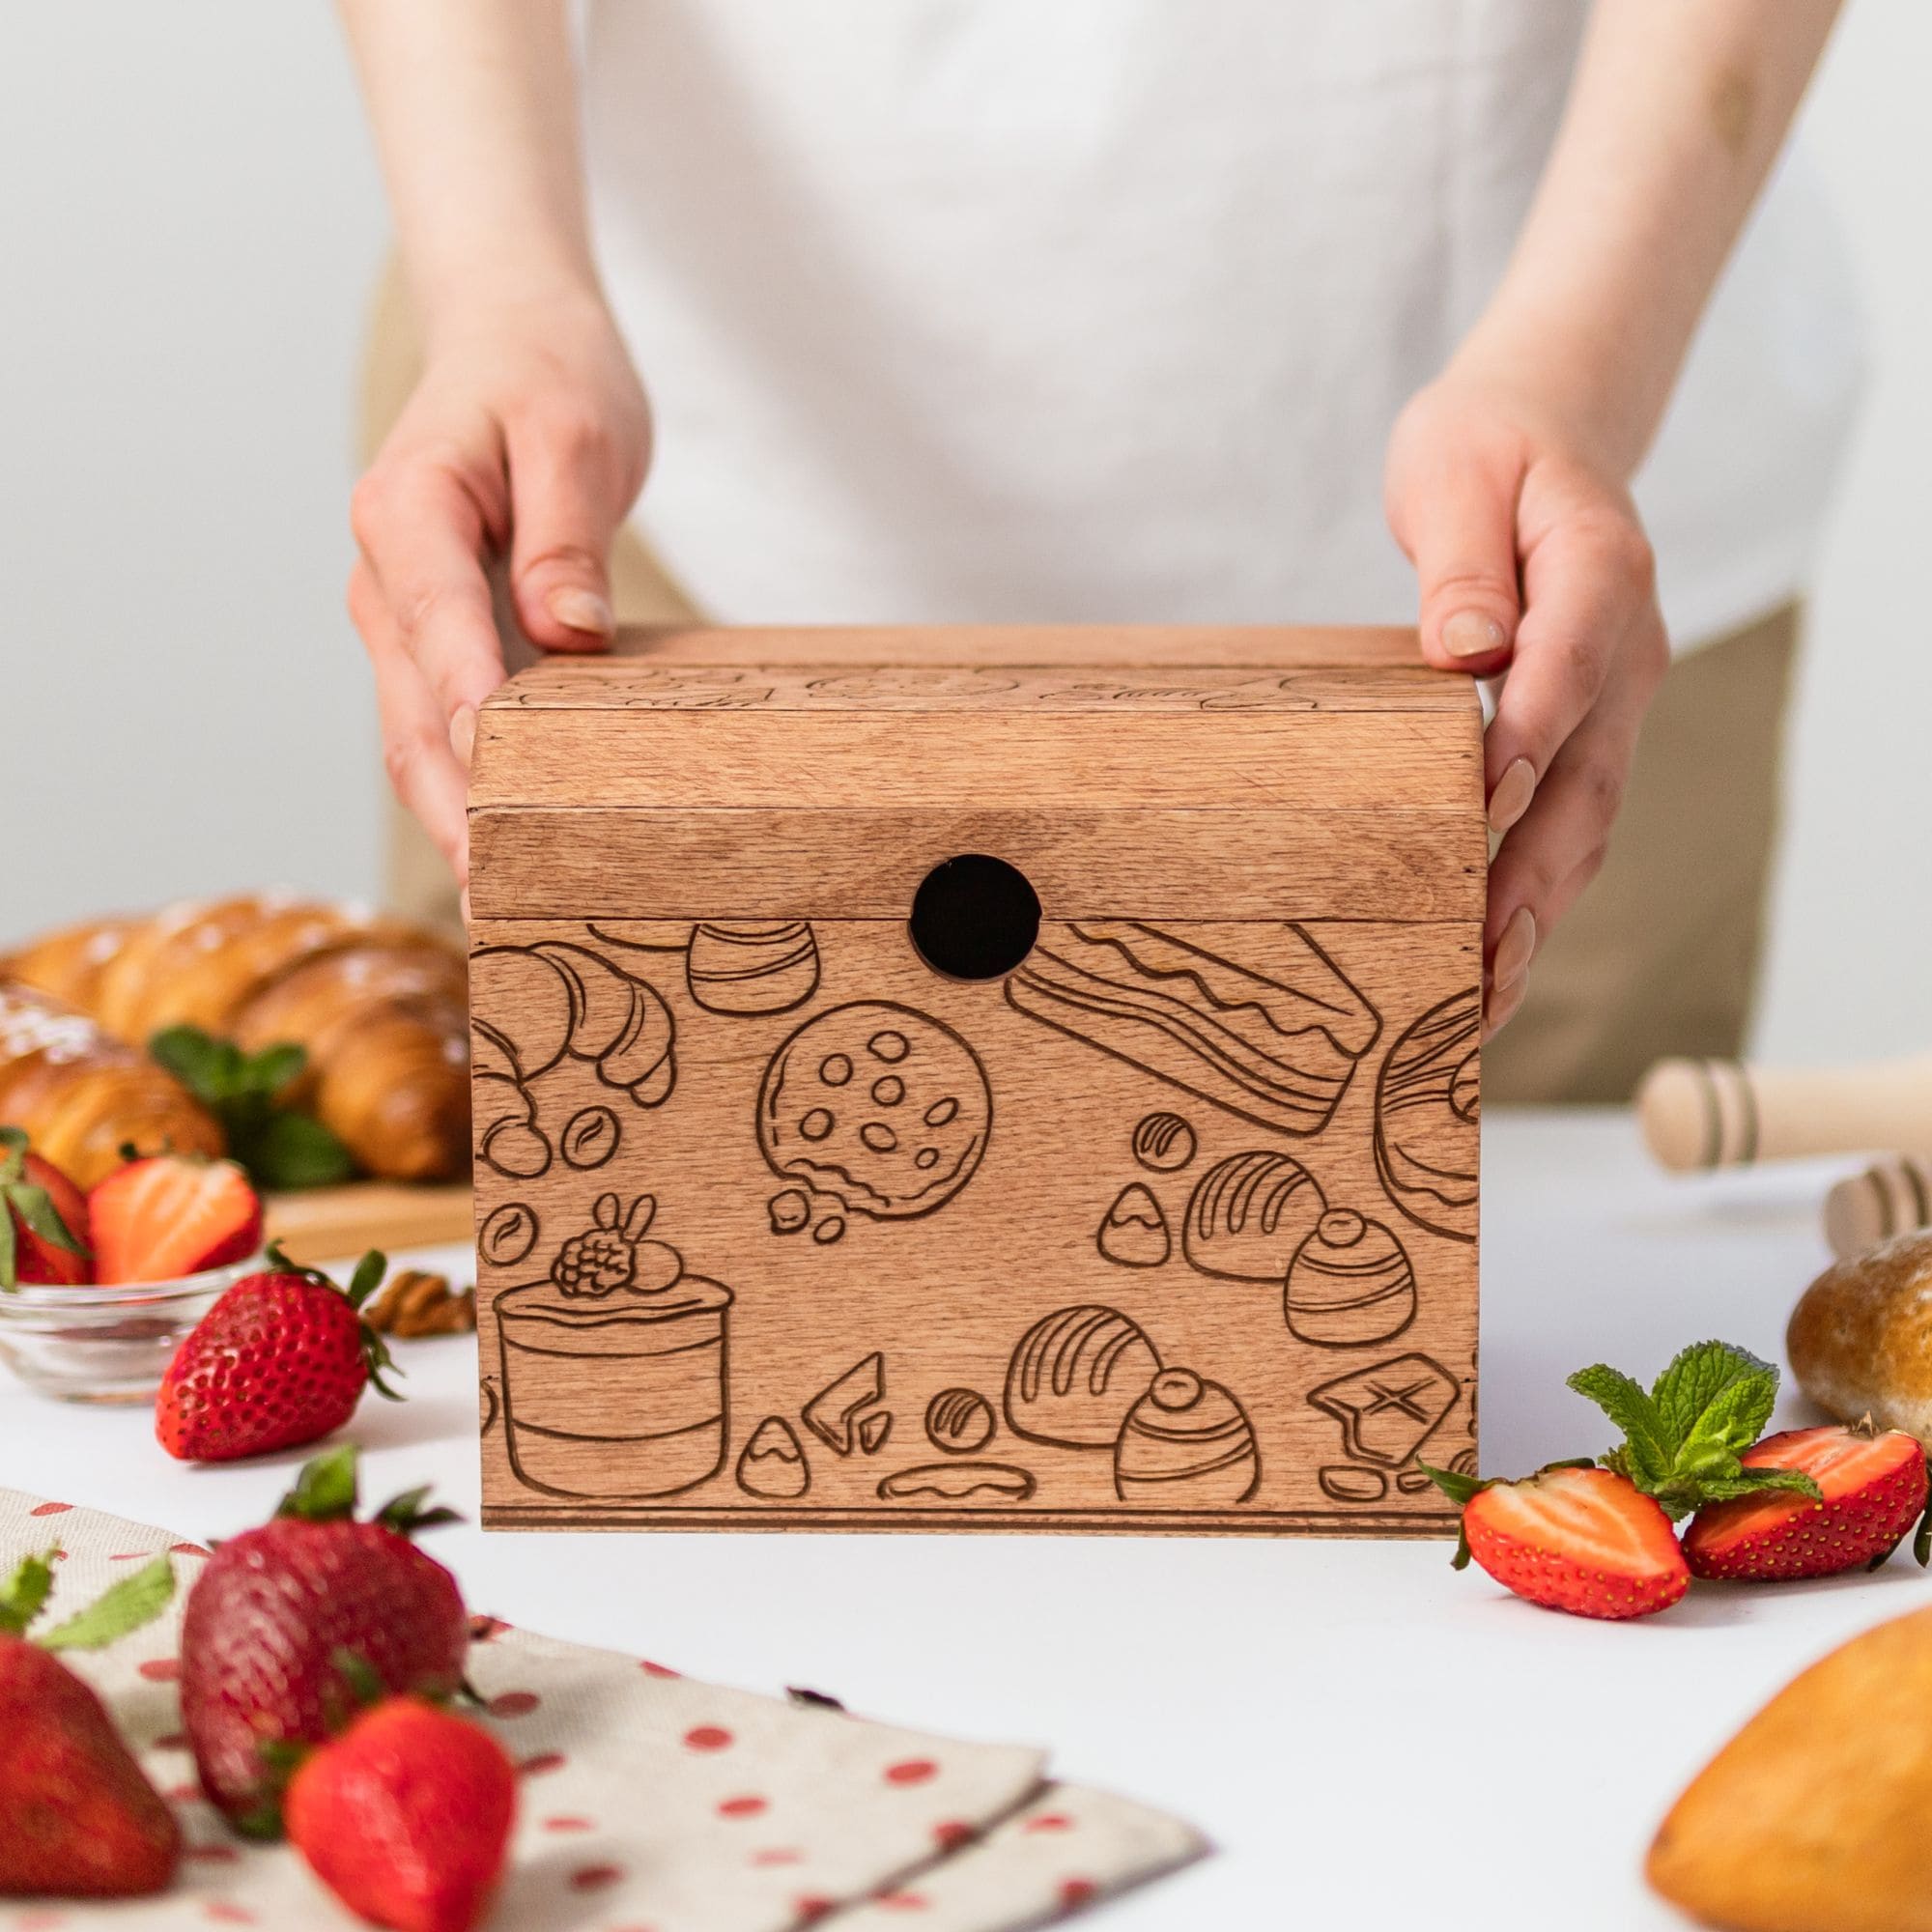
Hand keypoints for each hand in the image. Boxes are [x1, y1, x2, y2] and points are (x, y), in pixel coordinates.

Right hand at [347, 293, 650, 883]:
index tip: (503, 803)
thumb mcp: (574, 432)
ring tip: (507, 911)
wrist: (511, 339)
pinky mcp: (435, 645)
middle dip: (455, 815)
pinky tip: (510, 855)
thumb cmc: (547, 375)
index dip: (470, 721)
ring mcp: (402, 620)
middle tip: (505, 903)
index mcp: (408, 515)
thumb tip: (570, 634)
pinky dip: (468, 796)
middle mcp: (386, 578)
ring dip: (456, 825)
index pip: (440, 631)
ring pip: (417, 741)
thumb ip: (569, 533)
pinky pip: (442, 731)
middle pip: (413, 717)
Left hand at [1385, 370, 1668, 1036]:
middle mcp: (1625, 648)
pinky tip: (1488, 966)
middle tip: (1478, 960)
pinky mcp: (1591, 732)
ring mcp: (1617, 699)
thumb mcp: (1456, 472)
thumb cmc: (1484, 450)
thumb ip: (1461, 562)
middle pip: (1589, 776)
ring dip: (1537, 914)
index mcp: (1598, 569)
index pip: (1565, 664)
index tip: (1483, 805)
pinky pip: (1571, 825)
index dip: (1529, 737)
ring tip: (1479, 1001)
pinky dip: (1534, 899)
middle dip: (1533, 876)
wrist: (1542, 433)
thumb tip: (1464, 646)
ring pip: (1589, 822)